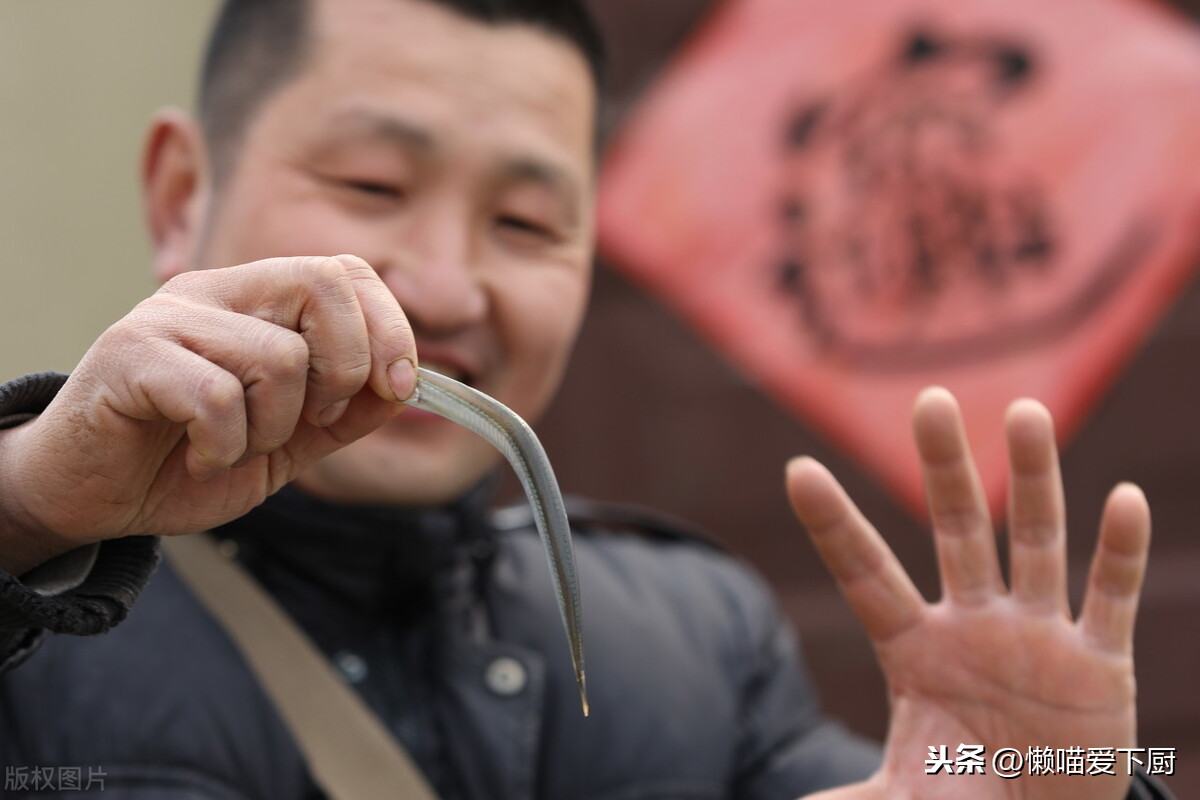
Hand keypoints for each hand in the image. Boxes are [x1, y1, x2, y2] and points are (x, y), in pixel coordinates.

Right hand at [0, 255, 416, 574]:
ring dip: (273, 429)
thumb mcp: (286, 442)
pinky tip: (200, 458)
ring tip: (233, 448)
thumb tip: (408, 384)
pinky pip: (217, 396)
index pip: (346, 271)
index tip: (398, 387)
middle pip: (323, 284)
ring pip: (279, 356)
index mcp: (257, 301)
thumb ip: (344, 414)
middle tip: (309, 422)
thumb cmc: (186, 460)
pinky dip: (224, 446)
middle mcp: (215, 292)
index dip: (388, 327)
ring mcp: (169, 317)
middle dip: (345, 369)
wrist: (88, 495)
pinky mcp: (129, 355)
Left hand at [787, 388, 1148, 799]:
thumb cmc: (962, 798)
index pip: (865, 573)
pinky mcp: (1098, 664)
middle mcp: (974, 625)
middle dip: (944, 470)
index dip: (833, 525)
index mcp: (914, 648)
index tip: (797, 469)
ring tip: (1026, 413)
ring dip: (1036, 481)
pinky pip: (1109, 599)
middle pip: (956, 532)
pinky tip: (1122, 498)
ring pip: (1036, 544)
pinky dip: (1118, 552)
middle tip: (931, 400)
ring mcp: (1037, 637)